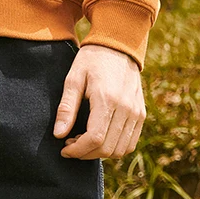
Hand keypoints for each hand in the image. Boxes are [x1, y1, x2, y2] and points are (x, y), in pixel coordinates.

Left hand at [53, 43, 145, 158]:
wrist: (118, 45)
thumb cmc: (91, 59)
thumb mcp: (74, 77)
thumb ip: (67, 107)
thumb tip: (58, 134)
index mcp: (107, 98)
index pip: (95, 138)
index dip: (78, 150)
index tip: (63, 148)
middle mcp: (126, 109)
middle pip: (107, 148)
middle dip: (86, 153)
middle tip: (70, 144)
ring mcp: (136, 112)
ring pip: (120, 150)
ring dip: (100, 153)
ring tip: (83, 142)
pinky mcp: (141, 114)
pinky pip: (130, 143)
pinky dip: (115, 148)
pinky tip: (99, 138)